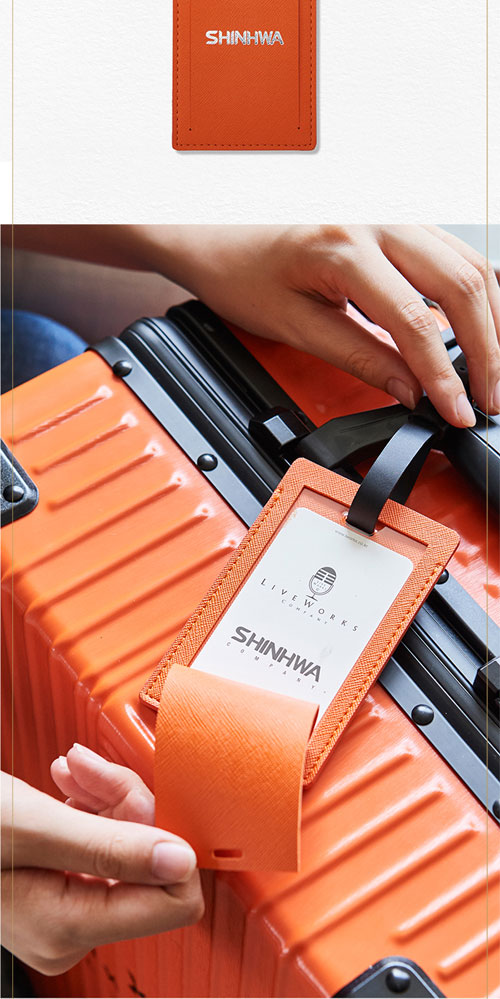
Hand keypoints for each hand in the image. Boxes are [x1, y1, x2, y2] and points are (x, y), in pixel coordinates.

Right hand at [1, 748, 203, 975]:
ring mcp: (61, 910)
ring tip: (72, 767)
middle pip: (148, 865)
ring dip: (104, 796)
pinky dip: (88, 804)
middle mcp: (69, 931)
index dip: (166, 841)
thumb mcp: (33, 827)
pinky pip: (98, 844)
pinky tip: (67, 780)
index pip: (173, 901)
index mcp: (68, 928)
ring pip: (125, 847)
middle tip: (87, 768)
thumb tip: (180, 861)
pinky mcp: (54, 885)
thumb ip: (111, 845)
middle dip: (125, 805)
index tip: (135, 795)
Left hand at [167, 224, 499, 427]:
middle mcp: (378, 220)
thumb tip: (409, 390)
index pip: (414, 321)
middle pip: (460, 285)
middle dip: (486, 349)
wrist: (215, 228)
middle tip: (489, 399)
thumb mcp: (295, 324)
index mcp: (344, 247)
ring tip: (491, 372)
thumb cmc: (240, 268)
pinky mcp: (399, 220)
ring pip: (469, 264)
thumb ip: (359, 357)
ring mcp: (394, 214)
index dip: (443, 375)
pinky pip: (456, 254)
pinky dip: (475, 295)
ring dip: (490, 321)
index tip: (457, 410)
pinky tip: (480, 329)